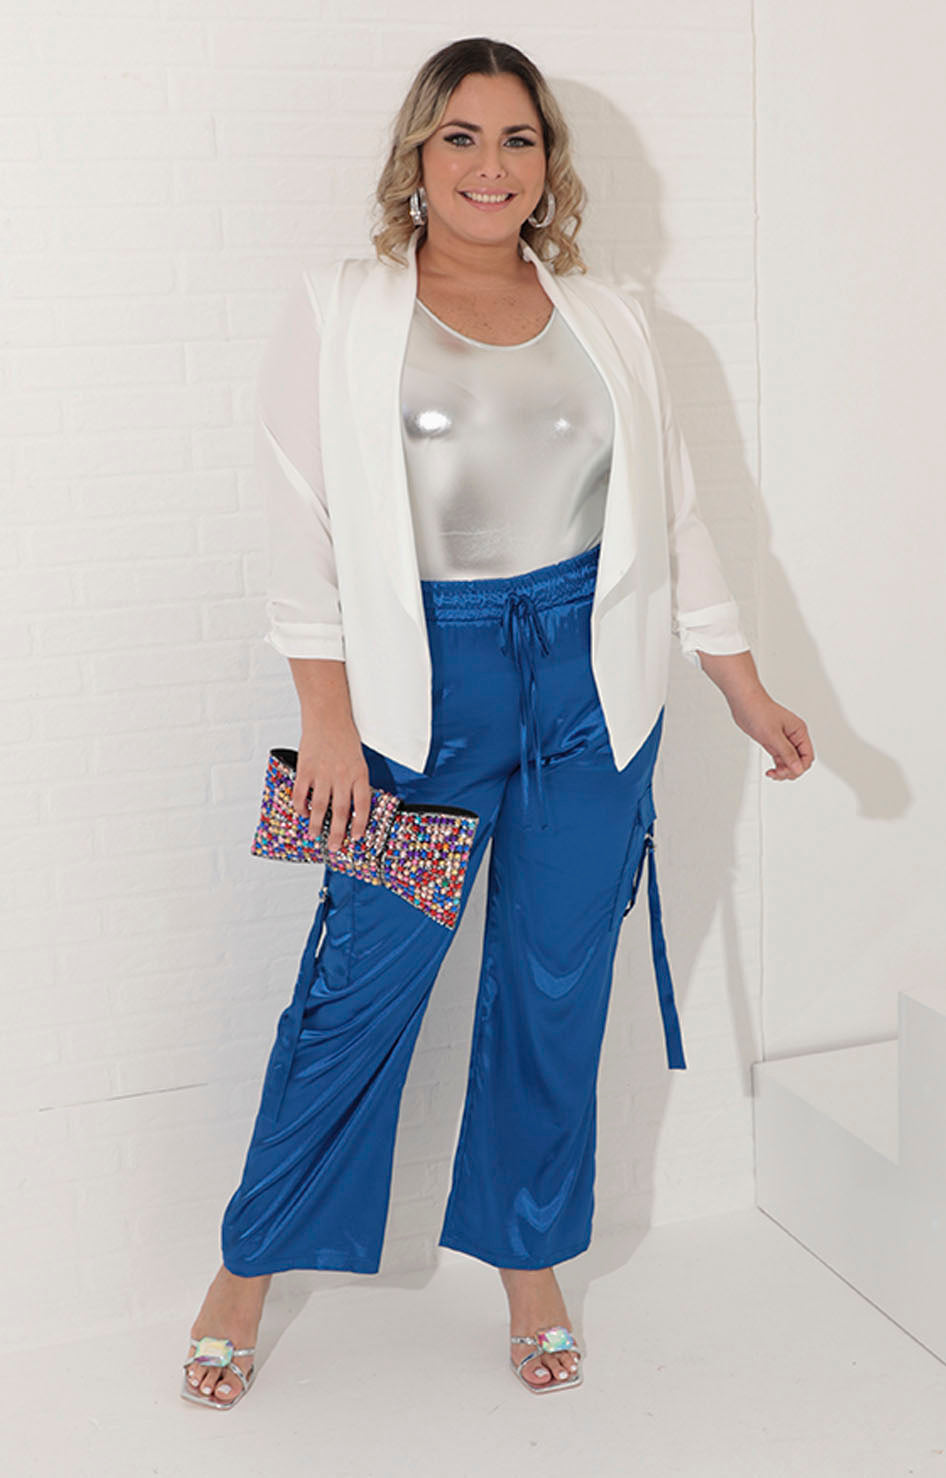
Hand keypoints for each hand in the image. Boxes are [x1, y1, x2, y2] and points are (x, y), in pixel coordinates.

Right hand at [291, 720, 372, 849]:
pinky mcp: (306, 769)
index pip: (362, 806)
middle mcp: (342, 776)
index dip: (360, 824)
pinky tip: (302, 812)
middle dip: (337, 833)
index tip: (356, 837)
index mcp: (359, 774)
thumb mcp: (358, 759)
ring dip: (316, 824)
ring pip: (320, 807)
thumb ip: (354, 781)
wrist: (327, 716)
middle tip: (334, 847)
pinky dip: (301, 806)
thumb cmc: (343, 736)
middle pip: (340, 812)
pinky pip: (302, 794)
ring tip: (314, 834)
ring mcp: (323, 774)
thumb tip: (350, 805)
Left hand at [728, 689, 813, 780]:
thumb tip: (798, 767)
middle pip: (799, 761)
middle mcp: (793, 736)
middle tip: (778, 773)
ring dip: (783, 770)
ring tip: (773, 773)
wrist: (744, 703)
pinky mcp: (773, 742)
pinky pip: (780, 759)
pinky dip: (777, 767)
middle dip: (791, 770)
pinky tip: (771, 770)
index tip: (788, 771)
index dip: (800, 766)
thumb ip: (786, 753)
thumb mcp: (773, 735)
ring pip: (790, 762)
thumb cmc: (758, 711)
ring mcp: (783, 740)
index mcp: (799, 731)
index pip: (807, 755)